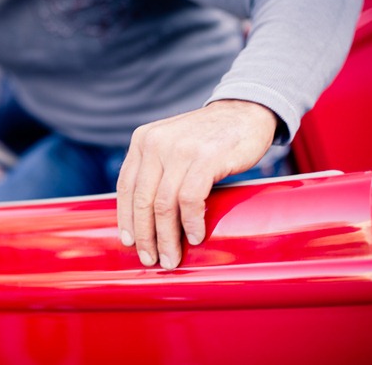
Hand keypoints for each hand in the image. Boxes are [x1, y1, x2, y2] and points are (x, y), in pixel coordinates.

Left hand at [116, 99, 277, 269]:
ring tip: (172, 258)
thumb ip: (155, 169)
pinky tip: (195, 236)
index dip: (126, 219)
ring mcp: (180, 149)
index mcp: (142, 140)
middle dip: (145, 236)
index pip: (126, 187)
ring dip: (167, 238)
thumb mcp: (171, 144)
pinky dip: (191, 223)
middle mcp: (155, 143)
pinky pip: (190, 200)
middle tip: (152, 259)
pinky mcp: (205, 158)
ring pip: (163, 205)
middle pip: (142, 200)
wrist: (245, 112)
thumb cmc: (208, 138)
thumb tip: (142, 217)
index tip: (129, 242)